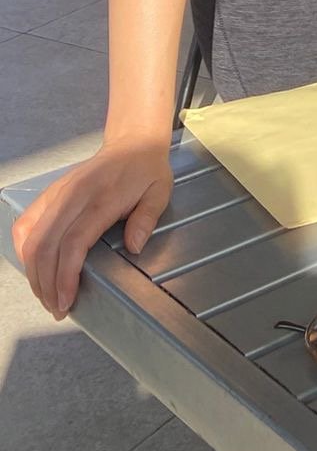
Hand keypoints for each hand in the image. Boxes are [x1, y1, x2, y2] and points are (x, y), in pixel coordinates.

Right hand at [13, 137, 173, 318]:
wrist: (132, 142)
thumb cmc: (145, 170)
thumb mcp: (159, 192)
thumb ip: (147, 219)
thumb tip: (134, 246)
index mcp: (101, 197)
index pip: (73, 243)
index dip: (65, 276)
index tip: (66, 300)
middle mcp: (73, 195)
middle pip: (45, 245)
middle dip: (46, 284)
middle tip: (57, 307)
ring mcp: (58, 193)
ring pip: (30, 237)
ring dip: (33, 271)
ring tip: (47, 294)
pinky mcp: (50, 193)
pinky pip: (26, 223)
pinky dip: (24, 249)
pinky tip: (34, 267)